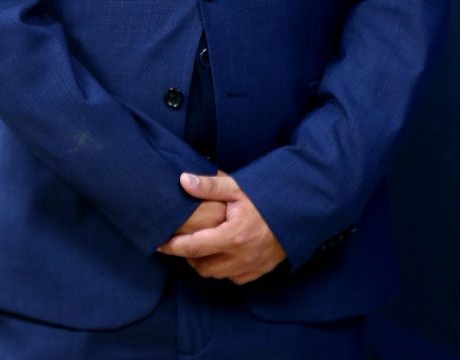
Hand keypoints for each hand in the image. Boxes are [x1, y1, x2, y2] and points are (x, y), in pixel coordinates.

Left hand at [158, 171, 285, 283]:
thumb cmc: (268, 195)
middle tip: (181, 242)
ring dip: (204, 263)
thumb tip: (183, 181)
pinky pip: (234, 277)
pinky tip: (221, 254)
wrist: (301, 209)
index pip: (194, 247)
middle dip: (188, 256)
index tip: (159, 243)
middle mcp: (241, 256)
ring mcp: (251, 266)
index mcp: (232, 235)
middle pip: (202, 266)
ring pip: (217, 274)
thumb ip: (209, 185)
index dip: (173, 247)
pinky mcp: (260, 270)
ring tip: (199, 246)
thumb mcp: (237, 186)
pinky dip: (223, 269)